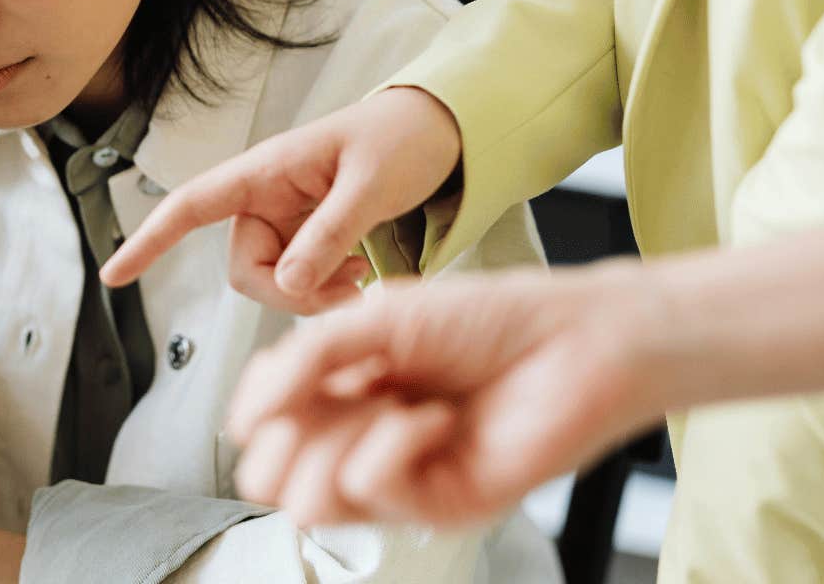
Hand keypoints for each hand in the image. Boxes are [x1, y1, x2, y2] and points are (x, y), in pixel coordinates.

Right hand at [100, 87, 461, 311]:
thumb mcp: (371, 185)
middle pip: (243, 267)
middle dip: (288, 293)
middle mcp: (267, 197)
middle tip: (353, 292)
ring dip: (314, 295)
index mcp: (265, 171)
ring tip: (366, 279)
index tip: (112, 276)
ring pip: (273, 282)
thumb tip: (287, 285)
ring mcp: (287, 220)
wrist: (441, 131)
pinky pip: (299, 280)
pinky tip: (363, 276)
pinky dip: (327, 290)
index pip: (191, 206)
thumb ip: (329, 233)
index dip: (149, 241)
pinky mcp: (309, 237)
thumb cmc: (402, 140)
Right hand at [223, 262, 663, 527]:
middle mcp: (365, 439)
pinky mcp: (439, 506)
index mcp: (347, 390)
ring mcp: (401, 478)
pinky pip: (372, 492)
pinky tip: (431, 417)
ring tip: (390, 405)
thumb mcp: (377, 316)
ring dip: (338, 441)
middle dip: (280, 438)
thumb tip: (243, 414)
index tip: (280, 376)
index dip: (256, 403)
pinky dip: (392, 445)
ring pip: (310, 502)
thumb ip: (301, 359)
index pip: (263, 424)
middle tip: (318, 404)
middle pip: (270, 479)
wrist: (580, 340)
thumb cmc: (494, 317)